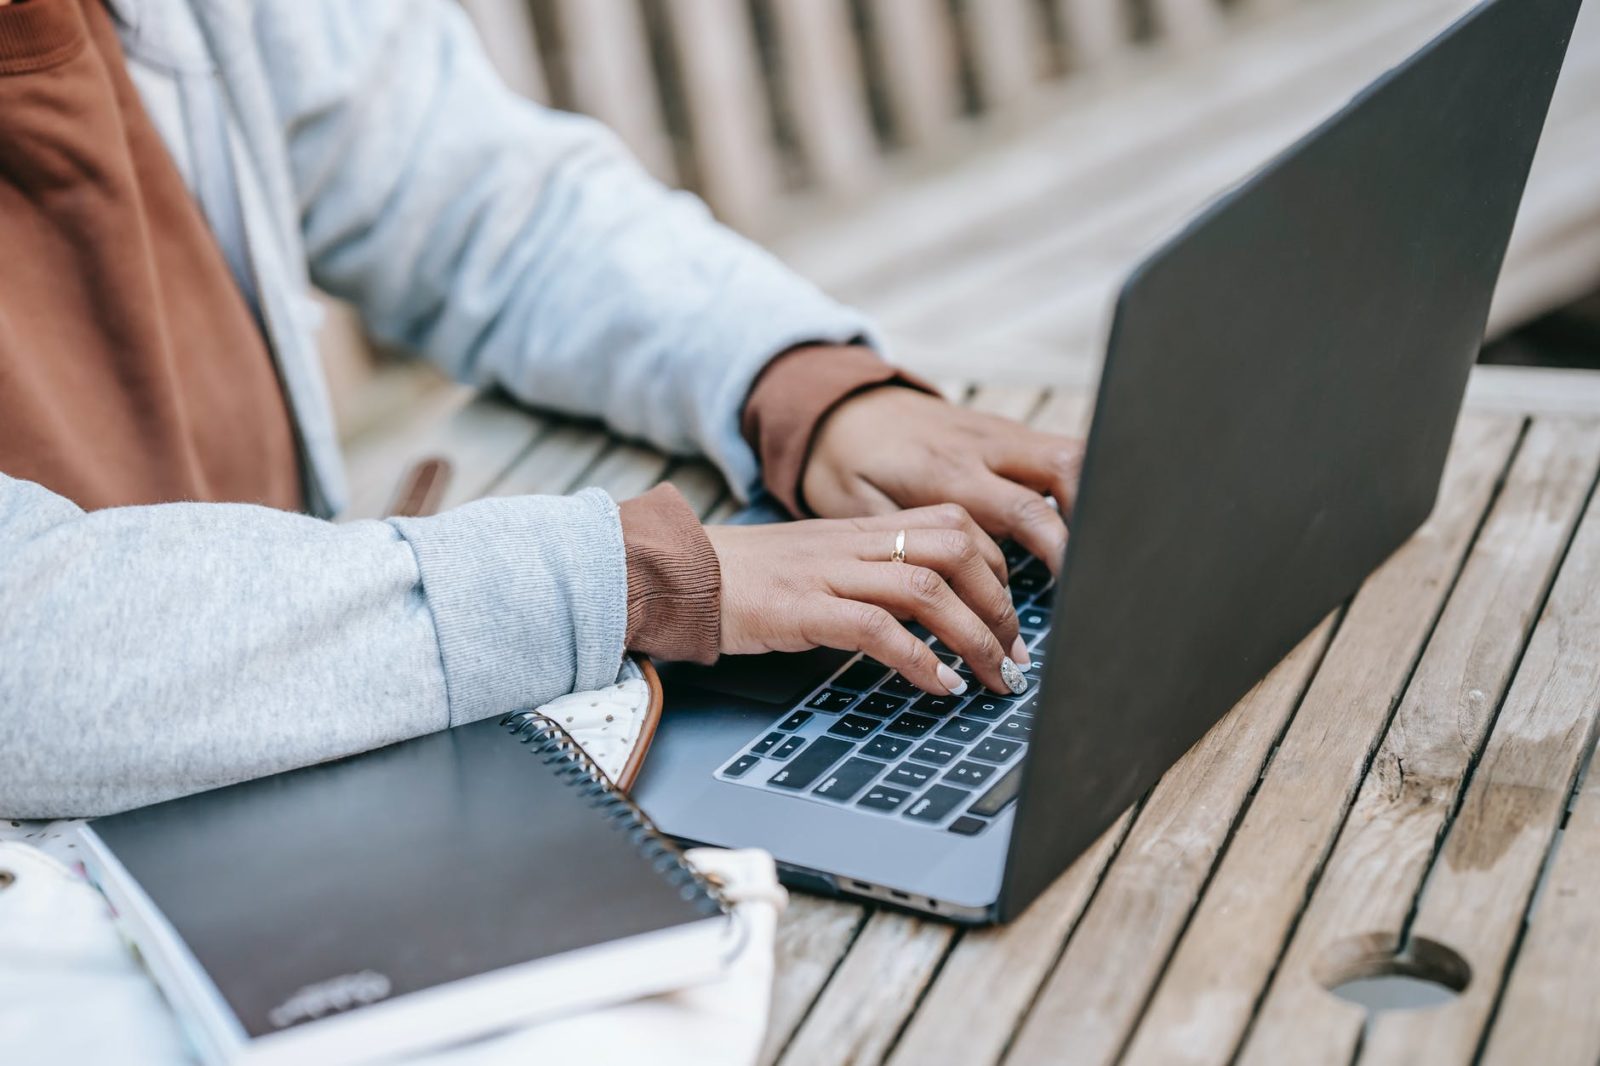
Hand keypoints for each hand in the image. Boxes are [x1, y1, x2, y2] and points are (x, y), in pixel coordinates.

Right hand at [706, 506, 1031, 694]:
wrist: (678, 573)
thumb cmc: (747, 578)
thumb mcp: (820, 560)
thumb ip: (870, 572)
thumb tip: (929, 611)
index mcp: (861, 528)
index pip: (954, 524)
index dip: (997, 568)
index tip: (1012, 616)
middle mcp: (852, 543)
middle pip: (955, 550)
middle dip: (1000, 605)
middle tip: (1015, 655)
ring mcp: (828, 573)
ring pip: (927, 590)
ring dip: (974, 638)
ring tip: (992, 677)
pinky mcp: (802, 608)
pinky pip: (877, 629)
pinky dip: (920, 661)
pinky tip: (940, 685)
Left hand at [802, 387, 1084, 571]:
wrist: (841, 408)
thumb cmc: (845, 465)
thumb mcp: (857, 510)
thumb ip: (905, 545)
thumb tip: (940, 600)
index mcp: (948, 472)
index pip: (1025, 510)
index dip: (1059, 552)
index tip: (1071, 591)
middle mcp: (982, 447)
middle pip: (1065, 470)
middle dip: (1088, 521)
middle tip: (1088, 575)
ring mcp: (997, 434)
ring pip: (1069, 454)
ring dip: (1089, 500)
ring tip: (1088, 554)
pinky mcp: (1002, 431)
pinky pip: (1053, 452)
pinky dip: (1072, 487)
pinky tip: (1074, 524)